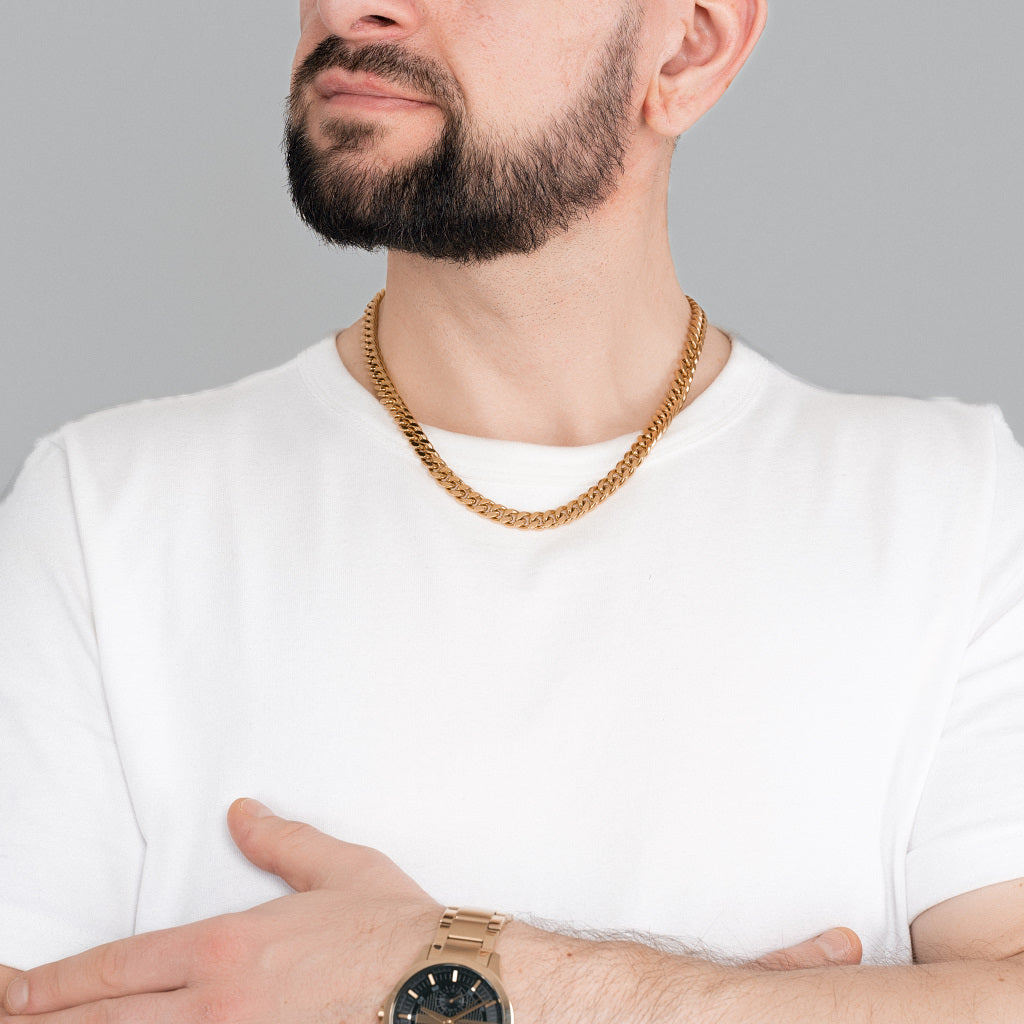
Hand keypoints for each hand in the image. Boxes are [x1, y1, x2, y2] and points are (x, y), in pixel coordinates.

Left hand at [0, 802, 861, 1023]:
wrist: (456, 989)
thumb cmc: (400, 930)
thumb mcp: (341, 870)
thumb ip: (280, 840)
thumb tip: (240, 811)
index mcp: (229, 948)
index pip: (115, 968)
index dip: (51, 985)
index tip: (7, 989)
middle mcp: (217, 1003)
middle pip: (101, 1020)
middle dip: (42, 1017)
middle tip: (2, 1010)